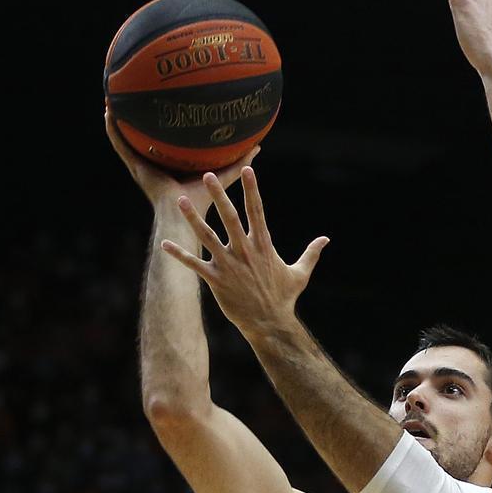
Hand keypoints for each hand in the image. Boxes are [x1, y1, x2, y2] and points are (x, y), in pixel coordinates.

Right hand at [105, 111, 257, 216]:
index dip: (162, 128)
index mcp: (170, 166)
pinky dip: (113, 130)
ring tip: (112, 97)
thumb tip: (257, 146)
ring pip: (124, 139)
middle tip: (132, 96)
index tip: (163, 106)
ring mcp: (141, 165)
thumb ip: (238, 162)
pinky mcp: (135, 167)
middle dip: (136, 120)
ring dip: (117, 121)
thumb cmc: (203, 201)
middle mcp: (152, 164)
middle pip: (141, 138)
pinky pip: (120, 145)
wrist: (185, 217)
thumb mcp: (221, 176)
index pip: (164, 143)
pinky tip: (109, 113)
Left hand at [160, 166, 329, 341]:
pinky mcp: (216, 281)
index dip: (252, 189)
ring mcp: (229, 265)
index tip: (247, 169)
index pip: (257, 211)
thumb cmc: (284, 298)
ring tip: (179, 201)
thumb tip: (326, 239)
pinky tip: (164, 244)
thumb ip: (311, 253)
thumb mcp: (301, 273)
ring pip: (207, 236)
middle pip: (230, 217)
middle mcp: (245, 251)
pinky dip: (179, 254)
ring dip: (193, 218)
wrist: (270, 323)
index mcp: (263, 245)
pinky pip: (194, 265)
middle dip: (218, 195)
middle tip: (208, 175)